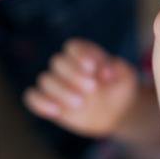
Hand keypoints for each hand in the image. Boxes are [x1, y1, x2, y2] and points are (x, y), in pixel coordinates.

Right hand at [23, 39, 138, 137]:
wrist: (117, 111)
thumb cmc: (121, 87)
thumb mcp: (126, 75)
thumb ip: (116, 68)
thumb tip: (102, 71)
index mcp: (84, 54)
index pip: (73, 47)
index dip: (80, 55)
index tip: (93, 68)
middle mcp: (68, 66)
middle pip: (57, 62)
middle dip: (72, 75)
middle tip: (92, 89)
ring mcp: (57, 84)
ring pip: (45, 80)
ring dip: (60, 91)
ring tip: (80, 103)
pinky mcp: (50, 102)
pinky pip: (33, 97)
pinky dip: (39, 102)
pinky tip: (56, 111)